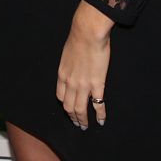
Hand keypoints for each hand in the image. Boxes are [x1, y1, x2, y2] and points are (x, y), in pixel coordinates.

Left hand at [56, 1, 112, 129]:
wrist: (87, 33)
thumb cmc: (78, 39)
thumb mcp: (66, 54)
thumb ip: (69, 65)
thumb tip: (72, 69)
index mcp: (62, 74)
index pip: (60, 96)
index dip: (64, 106)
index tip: (69, 110)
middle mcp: (70, 83)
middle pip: (68, 106)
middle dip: (73, 117)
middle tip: (78, 124)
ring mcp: (83, 85)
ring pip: (80, 109)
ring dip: (82, 120)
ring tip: (85, 126)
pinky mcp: (97, 84)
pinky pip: (98, 105)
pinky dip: (100, 115)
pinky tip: (101, 121)